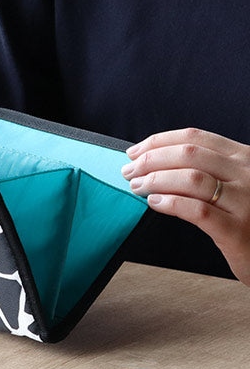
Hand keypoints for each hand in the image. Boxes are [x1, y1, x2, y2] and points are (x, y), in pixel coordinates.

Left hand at [122, 128, 249, 286]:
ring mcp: (246, 202)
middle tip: (129, 171)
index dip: (158, 142)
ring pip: (191, 179)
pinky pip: (198, 210)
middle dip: (150, 160)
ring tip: (137, 186)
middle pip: (188, 155)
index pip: (194, 138)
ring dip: (155, 179)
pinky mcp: (239, 231)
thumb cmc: (248, 216)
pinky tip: (155, 202)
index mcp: (244, 157)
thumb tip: (153, 161)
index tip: (134, 152)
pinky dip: (171, 203)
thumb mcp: (234, 183)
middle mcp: (247, 174)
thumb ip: (206, 169)